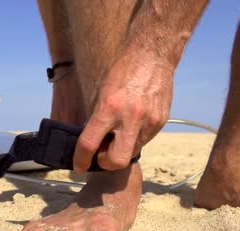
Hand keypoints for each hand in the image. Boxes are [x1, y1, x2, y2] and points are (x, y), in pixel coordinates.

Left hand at [73, 48, 174, 171]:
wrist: (152, 55)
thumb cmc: (122, 70)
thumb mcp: (101, 91)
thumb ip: (96, 117)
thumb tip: (91, 140)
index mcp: (109, 107)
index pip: (89, 143)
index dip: (80, 159)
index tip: (78, 165)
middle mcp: (130, 117)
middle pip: (116, 160)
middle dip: (105, 163)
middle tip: (101, 154)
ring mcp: (148, 121)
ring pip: (132, 152)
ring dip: (121, 149)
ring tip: (118, 135)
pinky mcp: (160, 122)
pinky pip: (145, 140)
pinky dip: (135, 138)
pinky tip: (132, 125)